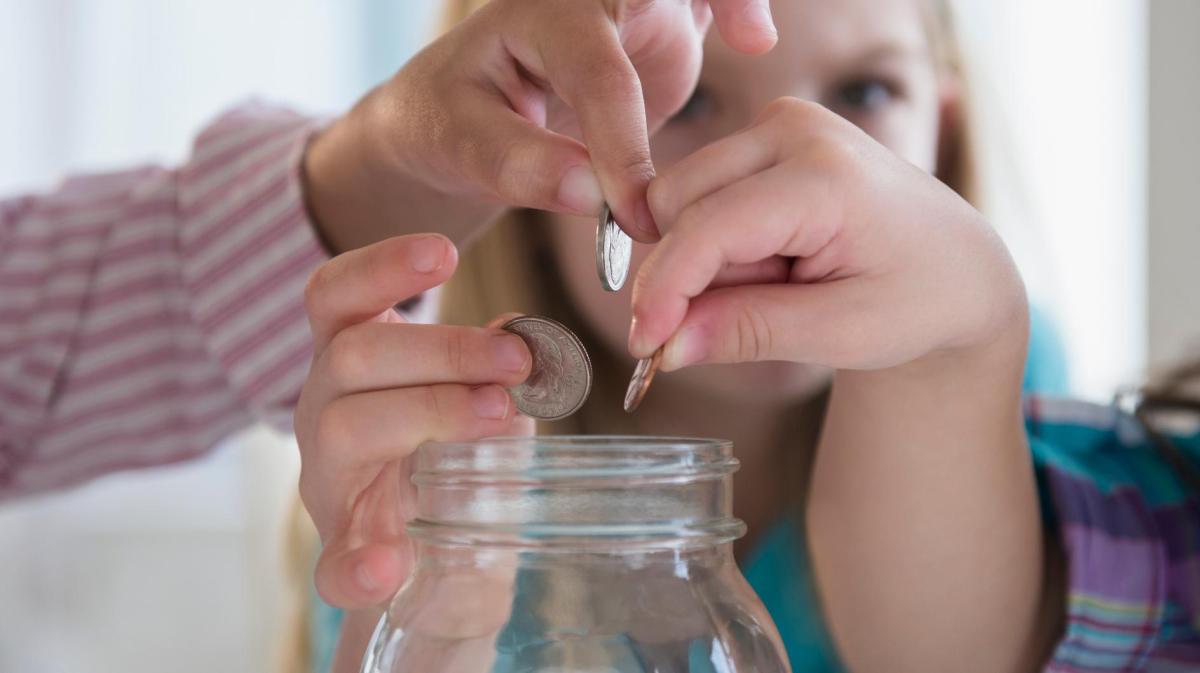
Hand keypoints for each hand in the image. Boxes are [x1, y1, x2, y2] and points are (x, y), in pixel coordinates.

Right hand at [295, 234, 533, 608]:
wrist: (447, 570)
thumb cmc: (458, 467)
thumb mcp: (482, 404)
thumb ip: (496, 369)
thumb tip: (524, 333)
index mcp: (354, 365)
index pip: (337, 296)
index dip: (381, 268)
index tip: (445, 252)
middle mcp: (324, 411)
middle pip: (352, 355)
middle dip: (441, 349)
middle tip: (516, 362)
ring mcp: (328, 483)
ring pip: (345, 427)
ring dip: (430, 413)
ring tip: (499, 417)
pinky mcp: (341, 553)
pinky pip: (334, 562)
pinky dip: (358, 564)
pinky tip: (390, 566)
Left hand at [304, 0, 778, 251]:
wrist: (457, 110)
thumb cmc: (448, 119)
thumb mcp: (459, 144)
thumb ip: (521, 166)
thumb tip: (595, 198)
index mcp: (539, 16)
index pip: (599, 77)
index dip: (624, 148)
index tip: (638, 216)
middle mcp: (591, 0)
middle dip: (701, 7)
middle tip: (746, 39)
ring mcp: (630, 9)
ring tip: (755, 34)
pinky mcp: (658, 29)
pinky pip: (704, 1)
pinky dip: (735, 5)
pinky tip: (755, 37)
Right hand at [629, 97, 1026, 370]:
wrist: (957, 265)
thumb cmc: (916, 300)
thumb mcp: (842, 333)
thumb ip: (748, 332)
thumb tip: (662, 345)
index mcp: (826, 174)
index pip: (707, 228)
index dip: (664, 290)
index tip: (644, 346)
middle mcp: (795, 128)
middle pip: (677, 204)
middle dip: (691, 274)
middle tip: (761, 311)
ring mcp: (778, 123)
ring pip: (678, 199)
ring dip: (706, 260)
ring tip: (780, 284)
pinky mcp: (766, 135)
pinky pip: (700, 194)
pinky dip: (719, 243)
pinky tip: (774, 261)